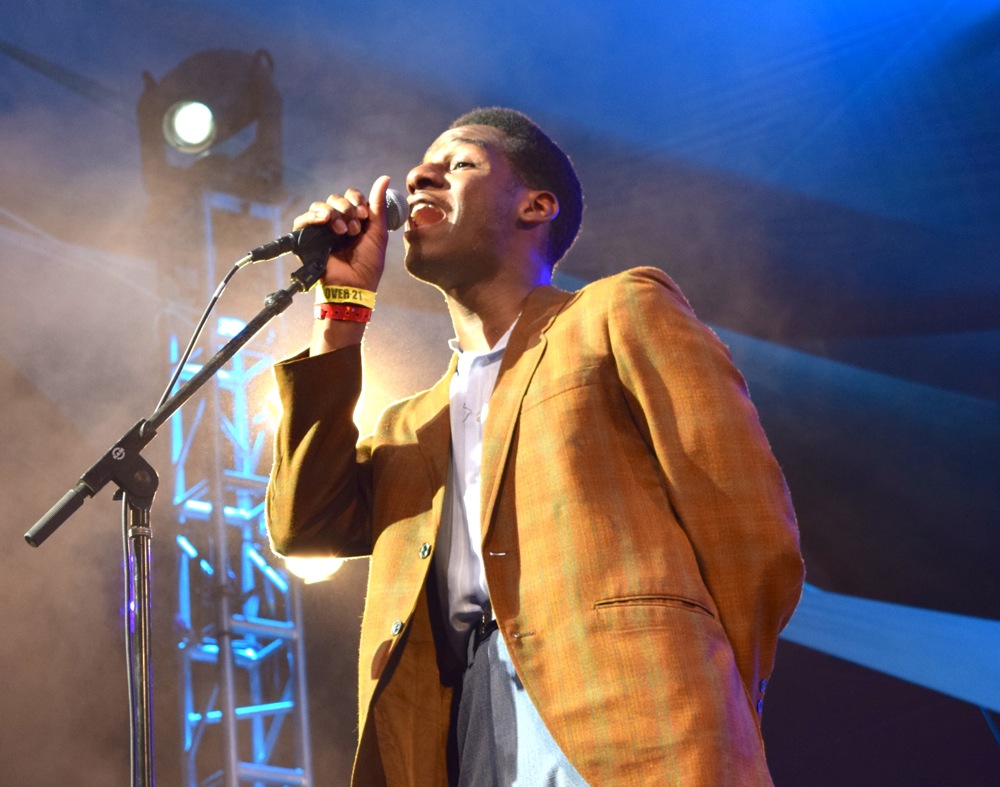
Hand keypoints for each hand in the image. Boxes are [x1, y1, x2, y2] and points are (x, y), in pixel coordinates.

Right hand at [291, 175, 390, 291]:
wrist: (355, 285)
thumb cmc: (368, 263)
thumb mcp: (378, 231)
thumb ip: (378, 204)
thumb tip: (384, 177)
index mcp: (353, 219)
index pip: (350, 196)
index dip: (356, 200)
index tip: (363, 216)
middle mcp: (336, 222)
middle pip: (335, 198)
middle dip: (346, 210)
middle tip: (354, 229)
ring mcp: (321, 230)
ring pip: (319, 206)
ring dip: (333, 214)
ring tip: (342, 231)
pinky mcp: (307, 239)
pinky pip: (302, 220)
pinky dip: (312, 217)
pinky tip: (324, 221)